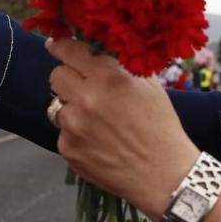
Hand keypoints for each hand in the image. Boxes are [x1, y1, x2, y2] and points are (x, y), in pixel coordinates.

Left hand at [46, 39, 199, 218]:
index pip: (69, 50)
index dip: (61, 46)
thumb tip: (96, 51)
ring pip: (57, 105)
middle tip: (84, 89)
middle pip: (56, 76)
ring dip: (72, 109)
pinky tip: (98, 142)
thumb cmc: (161, 127)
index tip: (57, 46)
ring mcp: (73, 125)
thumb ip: (119, 66)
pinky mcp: (68, 148)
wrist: (164, 175)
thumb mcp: (149, 86)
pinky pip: (63, 132)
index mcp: (108, 76)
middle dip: (68, 79)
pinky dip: (76, 134)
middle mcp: (86, 97)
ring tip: (97, 122)